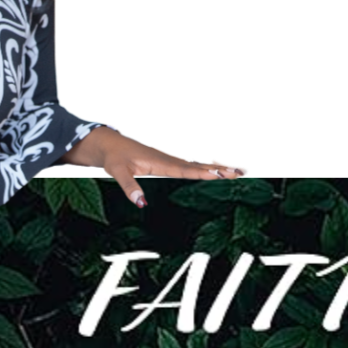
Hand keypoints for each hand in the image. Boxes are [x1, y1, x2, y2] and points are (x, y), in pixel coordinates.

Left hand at [64, 127, 245, 206]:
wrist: (106, 144)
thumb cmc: (112, 159)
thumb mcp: (118, 173)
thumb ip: (130, 188)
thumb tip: (141, 203)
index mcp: (159, 163)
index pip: (185, 170)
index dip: (203, 173)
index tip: (221, 175)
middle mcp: (167, 160)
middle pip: (198, 166)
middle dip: (219, 170)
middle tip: (241, 173)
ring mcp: (168, 160)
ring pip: (197, 165)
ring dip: (217, 168)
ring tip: (237, 171)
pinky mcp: (165, 162)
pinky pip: (190, 166)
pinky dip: (205, 168)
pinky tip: (214, 170)